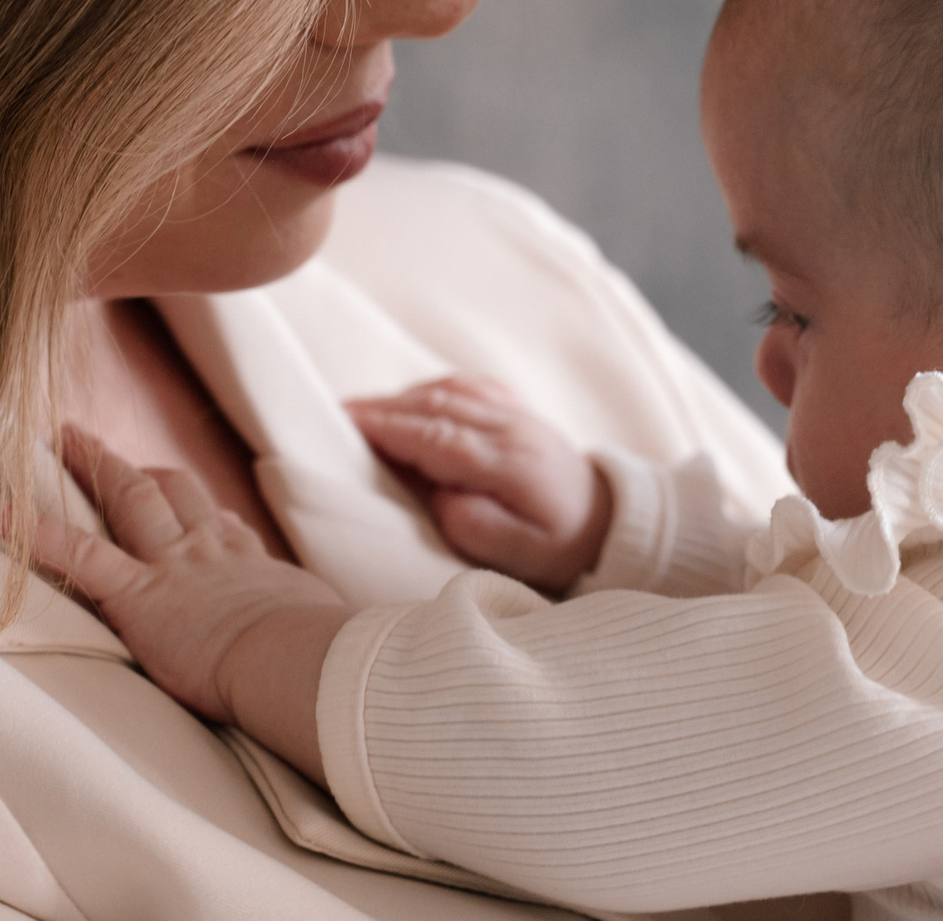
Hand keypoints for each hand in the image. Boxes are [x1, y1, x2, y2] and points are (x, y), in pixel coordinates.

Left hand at [16, 425, 349, 781]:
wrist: (298, 660)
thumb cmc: (320, 654)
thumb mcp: (325, 629)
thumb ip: (314, 624)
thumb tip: (340, 638)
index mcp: (251, 567)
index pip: (218, 525)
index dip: (195, 509)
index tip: (181, 497)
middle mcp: (208, 553)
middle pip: (170, 492)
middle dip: (133, 466)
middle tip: (97, 443)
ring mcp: (172, 567)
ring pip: (130, 499)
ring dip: (96, 466)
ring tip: (63, 439)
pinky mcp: (139, 595)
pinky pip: (80, 554)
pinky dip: (38, 532)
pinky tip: (0, 513)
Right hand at [347, 376, 613, 593]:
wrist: (610, 521)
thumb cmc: (562, 546)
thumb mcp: (525, 556)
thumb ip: (477, 526)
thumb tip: (439, 495)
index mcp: (510, 463)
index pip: (438, 436)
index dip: (389, 427)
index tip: (344, 424)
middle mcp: (511, 428)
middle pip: (437, 406)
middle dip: (382, 408)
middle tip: (332, 415)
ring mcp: (514, 413)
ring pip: (449, 391)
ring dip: (401, 397)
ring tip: (357, 410)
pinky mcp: (514, 410)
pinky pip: (466, 386)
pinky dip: (428, 390)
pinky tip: (406, 401)